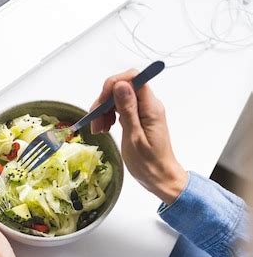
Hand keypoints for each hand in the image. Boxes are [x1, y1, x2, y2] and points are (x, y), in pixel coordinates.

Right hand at [90, 69, 187, 203]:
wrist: (160, 178)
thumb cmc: (148, 163)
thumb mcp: (134, 138)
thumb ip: (128, 110)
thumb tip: (120, 84)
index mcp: (150, 107)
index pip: (133, 78)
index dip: (114, 84)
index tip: (102, 103)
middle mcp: (148, 105)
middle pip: (122, 87)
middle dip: (105, 101)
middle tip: (95, 122)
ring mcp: (143, 111)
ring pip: (118, 98)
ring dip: (104, 110)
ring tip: (99, 130)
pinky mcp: (138, 118)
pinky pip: (120, 108)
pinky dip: (109, 116)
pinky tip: (105, 128)